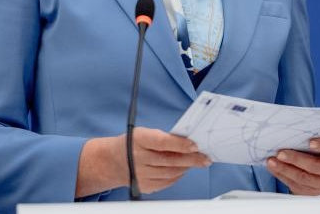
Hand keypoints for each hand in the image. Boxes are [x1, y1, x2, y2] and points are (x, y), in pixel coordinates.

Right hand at [75, 127, 209, 197]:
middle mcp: (138, 158)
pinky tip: (183, 169)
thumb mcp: (145, 133)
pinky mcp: (144, 186)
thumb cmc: (135, 143)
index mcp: (139, 140)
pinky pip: (167, 182)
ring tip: (196, 162)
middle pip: (170, 160)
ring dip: (186, 167)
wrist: (114, 161)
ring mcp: (141, 174)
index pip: (163, 142)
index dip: (180, 144)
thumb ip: (164, 137)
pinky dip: (178, 175)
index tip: (195, 145)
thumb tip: (189, 142)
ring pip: (171, 173)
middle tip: (205, 157)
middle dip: (191, 159)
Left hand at [266, 138, 319, 194]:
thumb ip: (311, 135)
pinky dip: (281, 175)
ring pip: (302, 178)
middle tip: (280, 153)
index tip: (310, 142)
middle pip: (314, 166)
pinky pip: (295, 185)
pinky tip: (273, 167)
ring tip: (271, 161)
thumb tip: (290, 129)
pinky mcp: (312, 192)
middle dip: (295, 159)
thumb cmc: (319, 148)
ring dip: (284, 169)